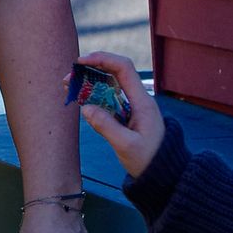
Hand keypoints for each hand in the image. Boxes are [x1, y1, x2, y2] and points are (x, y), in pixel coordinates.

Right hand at [71, 50, 166, 177]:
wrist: (164, 173)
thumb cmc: (149, 160)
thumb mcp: (126, 146)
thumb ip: (106, 126)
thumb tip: (86, 108)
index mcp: (142, 102)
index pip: (124, 68)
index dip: (102, 60)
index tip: (81, 63)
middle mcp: (138, 99)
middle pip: (115, 73)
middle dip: (91, 70)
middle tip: (68, 78)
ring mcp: (132, 106)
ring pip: (110, 85)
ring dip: (89, 83)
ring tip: (69, 87)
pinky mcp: (127, 115)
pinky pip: (108, 99)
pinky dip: (93, 96)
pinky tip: (80, 100)